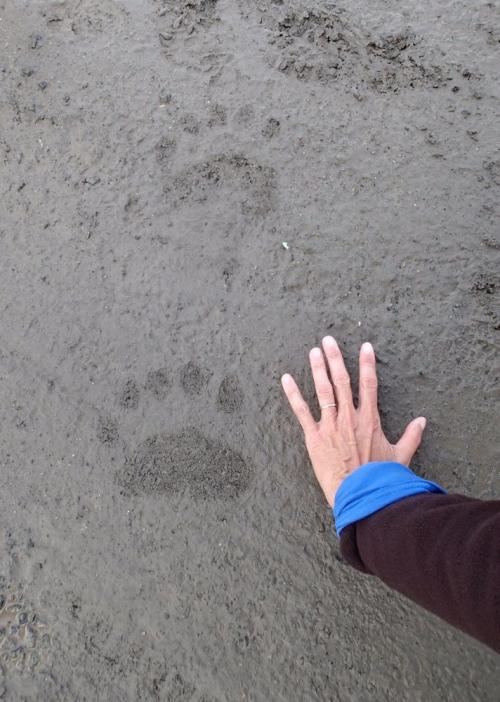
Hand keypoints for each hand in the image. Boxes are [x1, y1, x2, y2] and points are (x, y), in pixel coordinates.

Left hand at [281, 337, 426, 507]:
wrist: (360, 495)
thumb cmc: (380, 478)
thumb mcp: (400, 456)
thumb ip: (411, 436)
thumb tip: (423, 421)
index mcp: (369, 419)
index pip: (369, 384)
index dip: (367, 364)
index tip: (365, 346)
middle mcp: (350, 418)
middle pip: (342, 381)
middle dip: (336, 358)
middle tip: (328, 340)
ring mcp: (331, 426)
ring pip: (323, 391)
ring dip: (318, 369)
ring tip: (314, 351)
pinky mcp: (314, 437)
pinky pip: (301, 412)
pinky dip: (293, 395)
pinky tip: (286, 379)